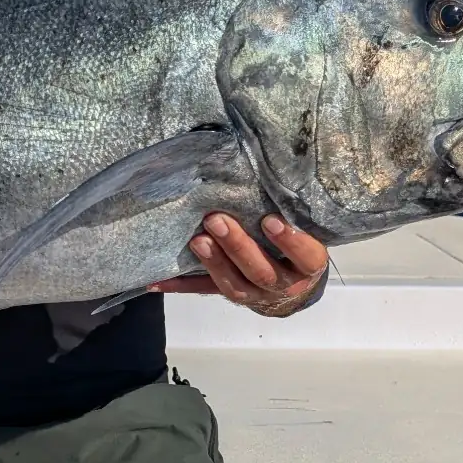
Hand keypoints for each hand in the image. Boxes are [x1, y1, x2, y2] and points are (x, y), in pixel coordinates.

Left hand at [151, 213, 327, 317]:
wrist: (292, 287)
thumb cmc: (298, 246)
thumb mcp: (306, 229)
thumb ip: (291, 209)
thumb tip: (269, 167)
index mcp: (306, 266)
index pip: (305, 256)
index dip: (289, 241)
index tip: (270, 220)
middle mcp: (283, 285)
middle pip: (262, 272)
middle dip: (238, 246)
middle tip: (216, 220)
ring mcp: (256, 296)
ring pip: (234, 287)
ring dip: (213, 263)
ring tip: (196, 240)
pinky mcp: (231, 295)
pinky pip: (203, 291)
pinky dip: (179, 286)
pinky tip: (155, 280)